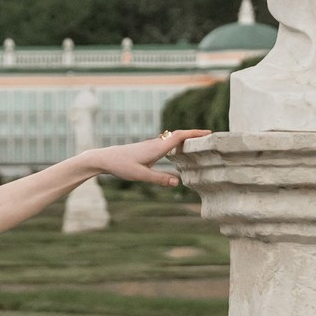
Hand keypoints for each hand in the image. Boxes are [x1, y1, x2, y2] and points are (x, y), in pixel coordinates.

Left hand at [88, 127, 211, 187]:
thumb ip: (159, 179)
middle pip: (179, 135)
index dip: (195, 133)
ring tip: (200, 143)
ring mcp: (151, 145)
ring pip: (172, 139)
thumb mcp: (140, 175)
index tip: (208, 132)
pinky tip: (179, 150)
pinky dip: (177, 143)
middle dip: (194, 135)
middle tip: (210, 137)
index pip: (179, 136)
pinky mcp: (147, 149)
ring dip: (186, 138)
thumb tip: (178, 183)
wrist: (105, 158)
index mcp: (157, 148)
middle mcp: (156, 144)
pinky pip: (167, 143)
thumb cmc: (121, 166)